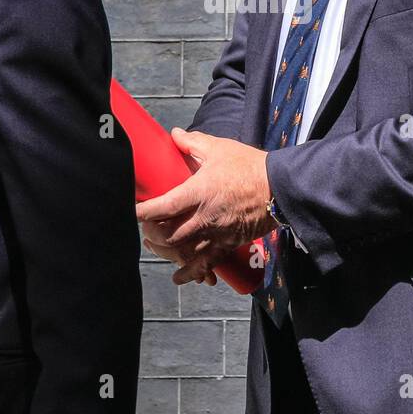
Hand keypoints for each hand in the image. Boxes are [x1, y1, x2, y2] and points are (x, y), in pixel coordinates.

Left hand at [136, 128, 278, 284]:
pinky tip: (179, 278)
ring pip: (183, 251)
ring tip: (155, 246)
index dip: (143, 211)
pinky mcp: (228, 244)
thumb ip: (193, 142)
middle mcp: (203, 217)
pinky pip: (206, 264)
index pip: (163, 206)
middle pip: (168, 233)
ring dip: (165, 251)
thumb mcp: (219, 148)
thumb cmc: (249, 166)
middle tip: (145, 226)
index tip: (132, 210)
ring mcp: (216, 234)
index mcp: (198, 192)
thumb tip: (175, 134)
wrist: (280, 188)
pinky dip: (191, 273)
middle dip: (151, 232)